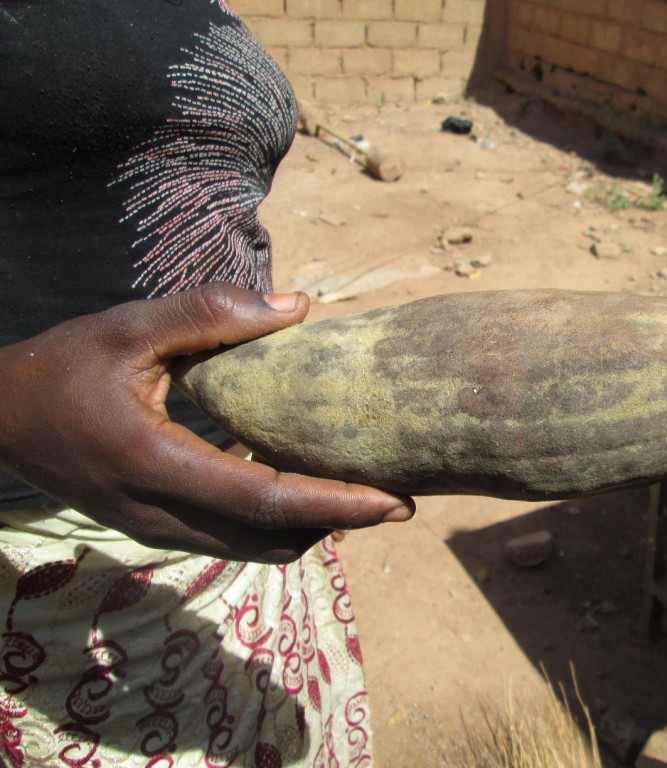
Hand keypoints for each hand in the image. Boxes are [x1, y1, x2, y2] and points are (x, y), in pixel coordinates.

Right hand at [0, 284, 414, 562]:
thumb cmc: (61, 367)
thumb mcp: (128, 327)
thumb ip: (210, 315)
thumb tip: (300, 306)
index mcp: (156, 464)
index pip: (264, 501)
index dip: (335, 504)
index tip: (394, 500)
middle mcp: (159, 512)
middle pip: (269, 539)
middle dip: (340, 524)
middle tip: (400, 499)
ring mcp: (156, 529)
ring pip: (252, 549)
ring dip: (312, 529)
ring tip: (363, 497)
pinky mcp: (156, 527)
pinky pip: (231, 539)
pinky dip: (278, 524)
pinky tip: (305, 488)